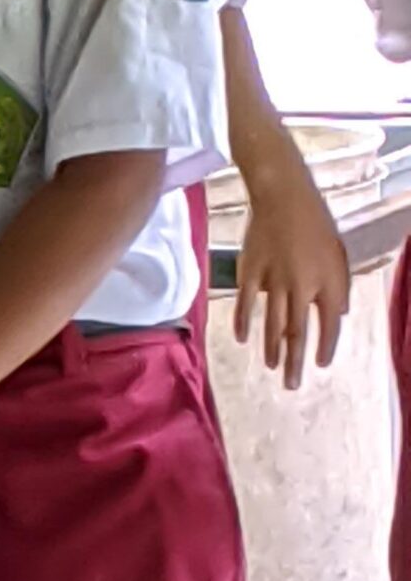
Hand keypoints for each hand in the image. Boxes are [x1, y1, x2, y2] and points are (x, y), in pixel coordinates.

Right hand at [234, 144, 349, 387]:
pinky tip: (242, 338)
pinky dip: (243, 322)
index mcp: (328, 280)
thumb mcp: (338, 254)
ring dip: (272, 348)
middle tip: (293, 385)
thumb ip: (339, 286)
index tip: (320, 364)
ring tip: (272, 367)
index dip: (326, 346)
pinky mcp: (250, 271)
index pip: (330, 323)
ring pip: (272, 322)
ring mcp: (273, 279)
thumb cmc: (315, 222)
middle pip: (298, 331)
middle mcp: (302, 285)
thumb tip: (338, 315)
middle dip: (296, 361)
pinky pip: (245, 303)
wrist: (283, 195)